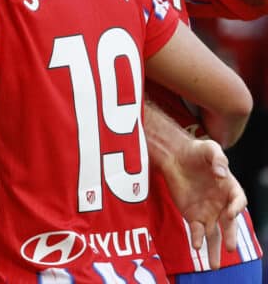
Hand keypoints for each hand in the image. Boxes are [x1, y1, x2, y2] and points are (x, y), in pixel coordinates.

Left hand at [160, 138, 246, 269]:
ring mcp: (207, 211)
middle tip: (231, 249)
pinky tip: (196, 247)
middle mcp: (222, 204)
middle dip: (230, 236)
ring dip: (214, 249)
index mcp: (231, 188)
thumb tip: (221, 173)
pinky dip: (196, 239)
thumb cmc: (197, 151)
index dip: (236, 207)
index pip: (238, 201)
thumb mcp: (209, 148)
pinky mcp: (192, 214)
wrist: (175, 156)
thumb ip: (218, 158)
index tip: (231, 212)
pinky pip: (195, 230)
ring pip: (214, 234)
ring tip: (214, 266)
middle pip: (228, 223)